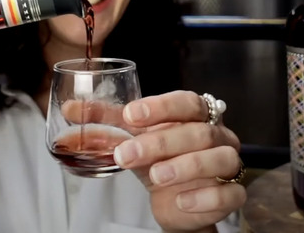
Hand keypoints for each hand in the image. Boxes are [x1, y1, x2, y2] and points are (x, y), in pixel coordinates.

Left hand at [113, 90, 246, 231]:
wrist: (174, 201)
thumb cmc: (159, 158)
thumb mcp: (132, 137)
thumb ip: (105, 121)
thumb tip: (71, 108)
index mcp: (196, 115)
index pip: (186, 101)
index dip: (161, 107)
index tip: (130, 115)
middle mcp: (218, 135)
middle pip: (198, 132)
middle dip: (160, 142)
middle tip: (126, 154)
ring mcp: (228, 165)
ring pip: (219, 159)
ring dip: (185, 166)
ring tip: (155, 176)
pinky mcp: (232, 195)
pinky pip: (228, 194)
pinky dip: (204, 197)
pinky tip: (181, 200)